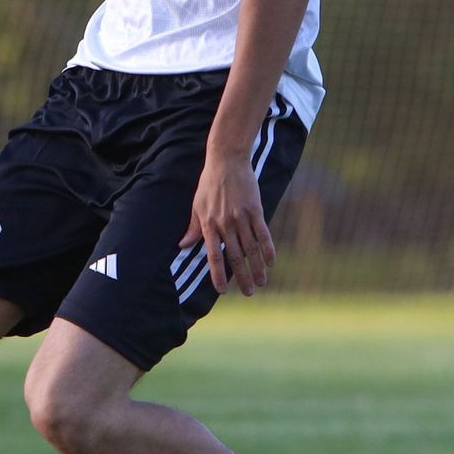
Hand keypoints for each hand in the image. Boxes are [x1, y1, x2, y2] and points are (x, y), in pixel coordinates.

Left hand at [181, 150, 275, 296]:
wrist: (226, 160)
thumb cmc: (209, 183)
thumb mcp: (196, 205)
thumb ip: (192, 227)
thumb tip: (182, 245)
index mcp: (208, 225)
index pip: (213, 256)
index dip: (217, 275)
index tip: (222, 291)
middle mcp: (225, 224)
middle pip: (235, 257)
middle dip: (242, 277)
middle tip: (248, 293)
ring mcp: (241, 217)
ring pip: (250, 249)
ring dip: (257, 268)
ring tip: (261, 283)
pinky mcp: (255, 209)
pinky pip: (263, 233)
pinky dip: (268, 249)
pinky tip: (271, 262)